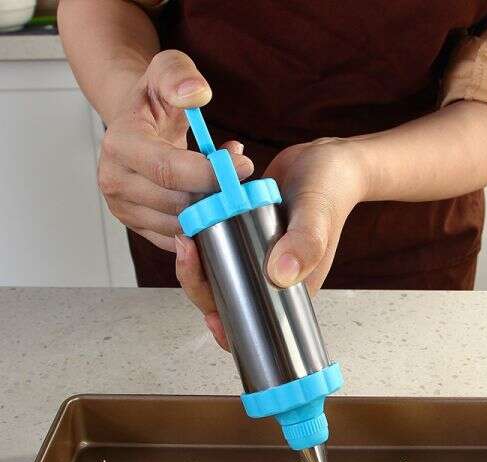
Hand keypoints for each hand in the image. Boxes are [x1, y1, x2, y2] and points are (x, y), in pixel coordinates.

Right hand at [98, 50, 252, 251]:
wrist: (135, 123)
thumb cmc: (153, 98)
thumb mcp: (166, 68)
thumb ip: (180, 75)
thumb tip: (197, 94)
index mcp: (120, 144)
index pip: (168, 170)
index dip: (211, 173)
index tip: (243, 166)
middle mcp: (115, 181)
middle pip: (177, 203)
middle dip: (216, 193)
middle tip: (240, 176)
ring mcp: (124, 208)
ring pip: (180, 226)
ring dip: (211, 210)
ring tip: (222, 184)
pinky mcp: (138, 226)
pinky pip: (177, 240)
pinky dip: (201, 225)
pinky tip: (210, 201)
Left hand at [175, 137, 368, 349]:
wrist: (326, 160)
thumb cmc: (332, 190)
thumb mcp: (318, 214)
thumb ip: (306, 243)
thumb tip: (280, 275)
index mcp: (288, 286)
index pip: (253, 319)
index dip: (227, 325)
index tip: (210, 314)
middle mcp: (267, 274)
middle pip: (223, 294)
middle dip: (198, 280)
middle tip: (188, 248)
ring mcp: (253, 254)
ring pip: (214, 268)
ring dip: (195, 255)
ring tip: (187, 230)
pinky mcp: (242, 231)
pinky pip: (216, 239)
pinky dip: (202, 228)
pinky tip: (197, 208)